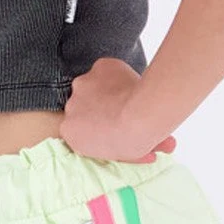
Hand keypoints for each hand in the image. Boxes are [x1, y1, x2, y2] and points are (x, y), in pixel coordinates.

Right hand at [59, 58, 177, 163]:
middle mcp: (70, 106)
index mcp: (69, 131)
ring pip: (94, 85)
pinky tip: (132, 84)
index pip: (75, 128)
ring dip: (107, 90)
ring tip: (130, 98)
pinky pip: (108, 70)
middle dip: (98, 108)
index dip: (92, 127)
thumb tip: (154, 152)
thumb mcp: (122, 155)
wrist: (142, 116)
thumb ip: (122, 150)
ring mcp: (82, 84)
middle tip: (122, 113)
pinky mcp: (99, 67)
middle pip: (82, 105)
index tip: (108, 128)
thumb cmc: (132, 141)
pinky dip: (118, 76)